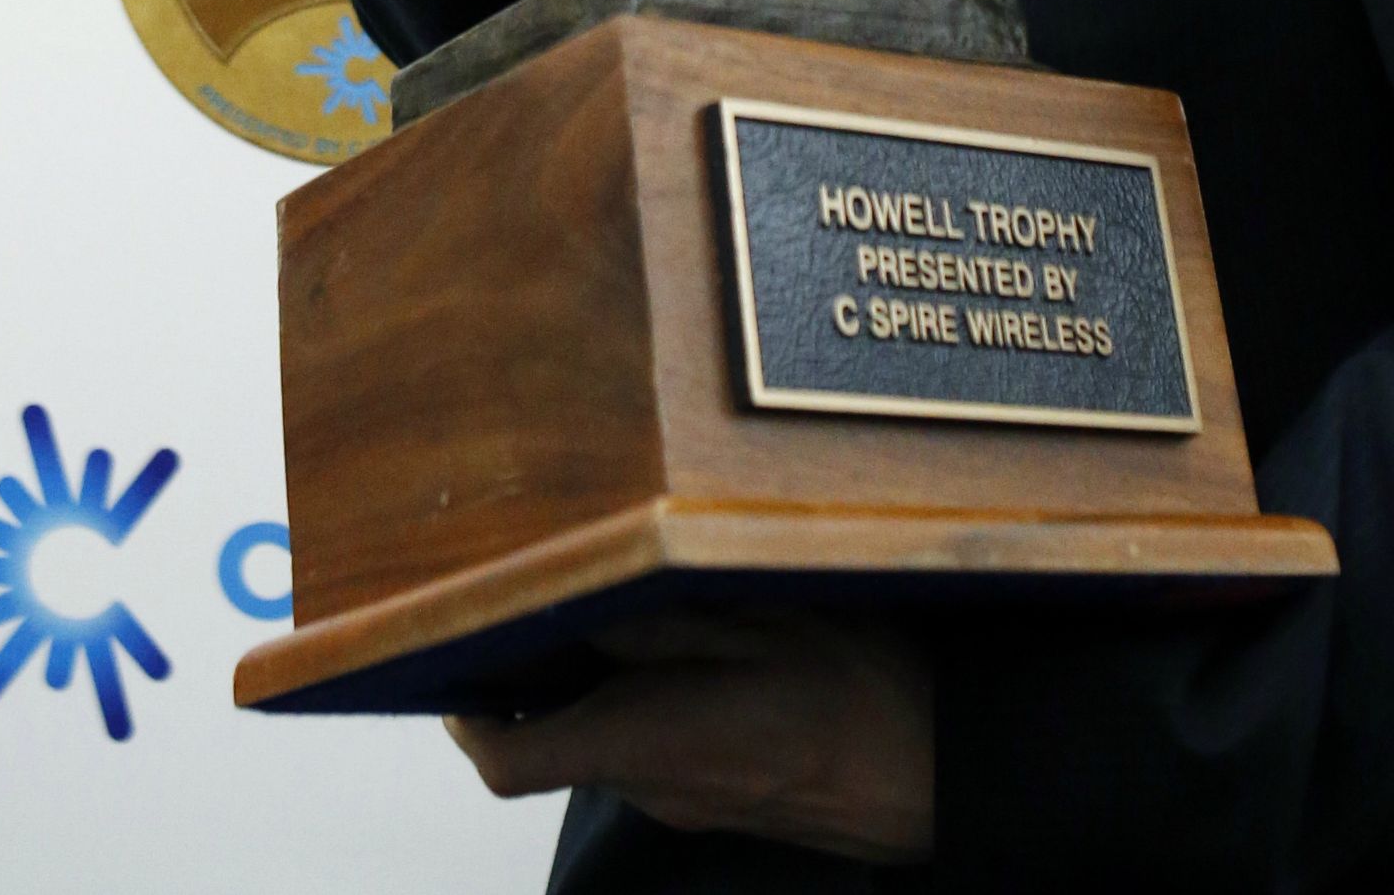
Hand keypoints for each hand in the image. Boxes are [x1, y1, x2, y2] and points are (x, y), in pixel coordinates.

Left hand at [445, 609, 932, 864]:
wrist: (939, 770)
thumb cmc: (863, 691)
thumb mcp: (758, 616)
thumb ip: (658, 615)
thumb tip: (580, 601)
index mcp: (648, 738)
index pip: (510, 762)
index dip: (465, 718)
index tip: (454, 659)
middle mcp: (654, 785)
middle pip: (554, 744)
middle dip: (539, 675)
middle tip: (546, 593)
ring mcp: (688, 801)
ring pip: (606, 741)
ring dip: (600, 683)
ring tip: (631, 600)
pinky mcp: (719, 798)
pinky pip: (655, 748)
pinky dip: (649, 698)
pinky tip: (692, 642)